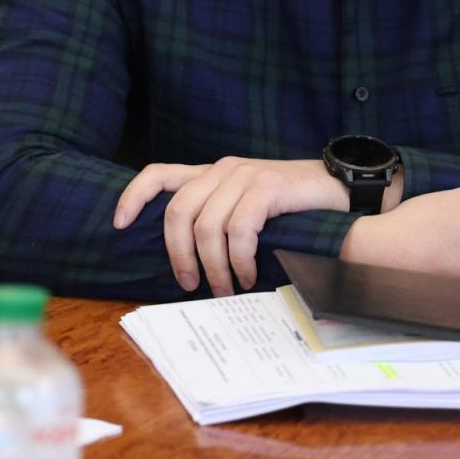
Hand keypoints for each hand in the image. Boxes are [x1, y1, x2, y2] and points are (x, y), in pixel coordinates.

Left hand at [114, 157, 351, 295]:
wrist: (341, 187)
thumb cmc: (293, 206)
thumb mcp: (247, 207)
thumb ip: (218, 217)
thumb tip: (190, 260)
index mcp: (210, 173)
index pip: (158, 173)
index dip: (133, 196)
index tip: (119, 225)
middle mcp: (222, 170)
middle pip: (177, 212)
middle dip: (177, 255)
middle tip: (191, 284)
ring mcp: (244, 176)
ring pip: (206, 227)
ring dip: (213, 266)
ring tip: (226, 289)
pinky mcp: (267, 187)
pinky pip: (239, 230)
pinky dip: (239, 259)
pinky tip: (247, 275)